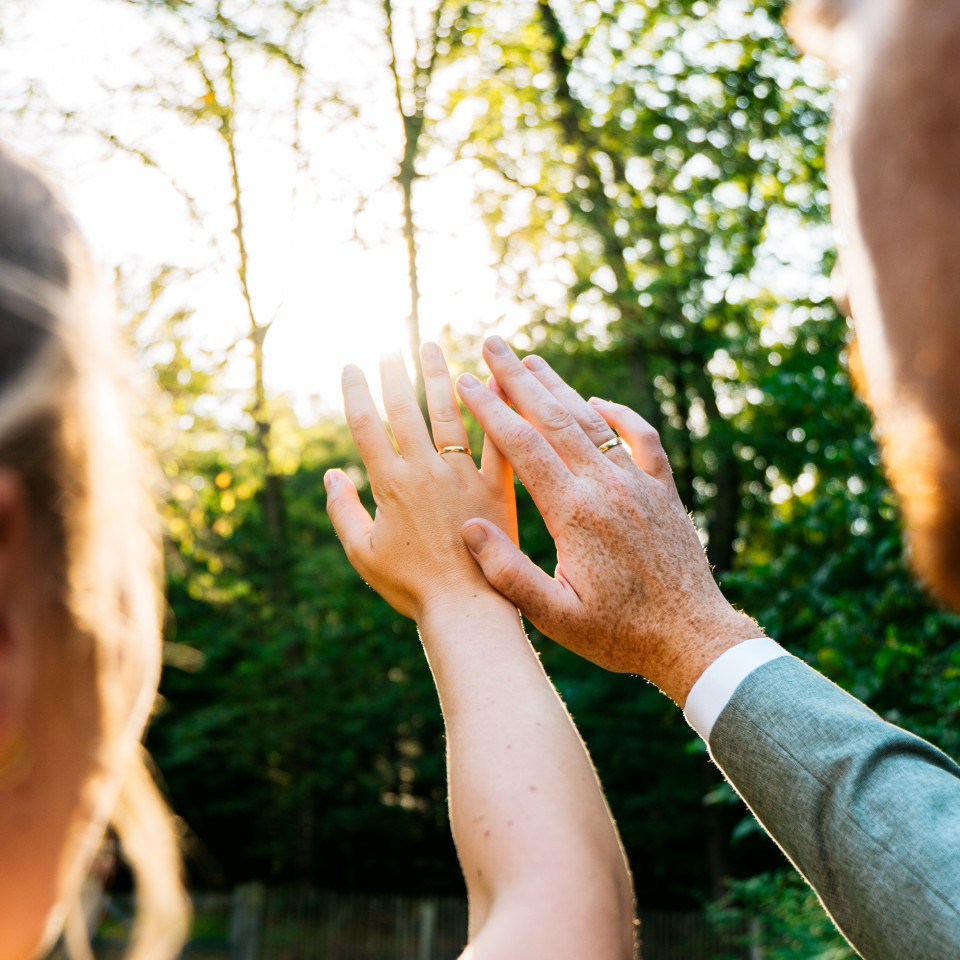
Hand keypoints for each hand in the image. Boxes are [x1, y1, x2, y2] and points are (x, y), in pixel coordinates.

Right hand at [325, 343, 516, 622]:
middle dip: (396, 373)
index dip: (356, 392)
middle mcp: (425, 471)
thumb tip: (331, 475)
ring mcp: (463, 476)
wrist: (466, 609)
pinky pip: (496, 440)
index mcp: (390, 485)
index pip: (366, 426)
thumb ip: (342, 510)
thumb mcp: (362, 554)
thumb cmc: (410, 587)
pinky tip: (493, 382)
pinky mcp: (497, 486)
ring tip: (433, 347)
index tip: (353, 364)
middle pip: (406, 410)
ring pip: (449, 414)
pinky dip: (495, 410)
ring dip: (439, 377)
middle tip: (392, 344)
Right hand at [455, 337, 761, 705]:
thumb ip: (509, 573)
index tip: (465, 381)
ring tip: (532, 359)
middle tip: (491, 343)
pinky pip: (641, 439)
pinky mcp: (664, 492)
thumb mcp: (556, 617)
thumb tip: (468, 527)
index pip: (523, 446)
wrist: (693, 639)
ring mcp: (640, 485)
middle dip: (518, 377)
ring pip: (594, 420)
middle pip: (556, 417)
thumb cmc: (621, 634)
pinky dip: (619, 414)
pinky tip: (599, 401)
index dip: (491, 409)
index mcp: (576, 513)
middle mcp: (608, 487)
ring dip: (560, 386)